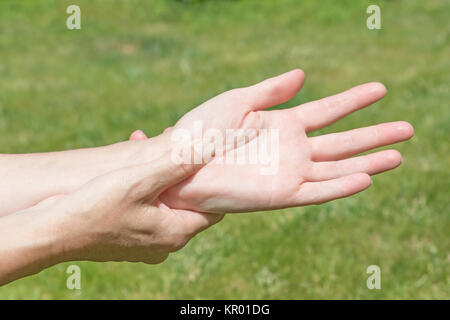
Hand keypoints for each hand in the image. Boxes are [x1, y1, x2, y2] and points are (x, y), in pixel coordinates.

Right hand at [0, 141, 222, 284]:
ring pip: (164, 202)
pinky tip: (129, 161)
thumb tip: (213, 147)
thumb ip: (179, 164)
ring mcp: (146, 243)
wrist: (51, 233)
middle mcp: (165, 243)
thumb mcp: (141, 180)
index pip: (212, 209)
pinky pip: (146, 209)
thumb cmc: (96, 207)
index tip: (203, 158)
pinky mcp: (129, 239)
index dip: (210, 182)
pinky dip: (143, 187)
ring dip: (158, 175)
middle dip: (179, 172)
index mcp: (176, 233)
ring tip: (143, 144)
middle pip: (187, 203)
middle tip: (170, 143)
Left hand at [131, 70, 413, 212]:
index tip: (380, 90)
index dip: (353, 100)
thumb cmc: (202, 131)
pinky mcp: (281, 195)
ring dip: (369, 161)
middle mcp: (291, 150)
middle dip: (374, 134)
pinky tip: (366, 177)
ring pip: (338, 168)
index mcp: (282, 124)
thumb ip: (272, 90)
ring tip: (398, 154)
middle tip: (407, 128)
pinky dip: (341, 186)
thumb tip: (304, 74)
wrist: (181, 165)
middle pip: (343, 141)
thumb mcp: (238, 101)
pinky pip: (318, 191)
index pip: (327, 111)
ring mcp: (288, 173)